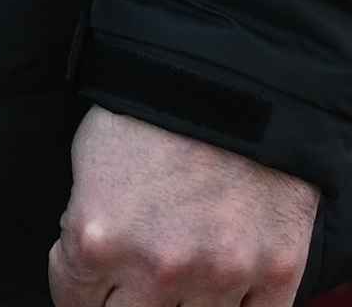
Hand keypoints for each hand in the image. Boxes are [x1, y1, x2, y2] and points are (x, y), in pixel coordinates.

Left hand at [48, 107, 317, 306]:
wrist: (238, 68)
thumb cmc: (153, 106)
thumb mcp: (89, 163)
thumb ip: (87, 229)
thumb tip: (91, 275)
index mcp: (97, 238)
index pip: (74, 303)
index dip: (81, 291)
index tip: (94, 282)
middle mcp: (156, 269)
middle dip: (128, 302)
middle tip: (139, 279)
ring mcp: (220, 275)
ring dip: (183, 305)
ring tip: (184, 273)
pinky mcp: (277, 272)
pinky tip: (226, 289)